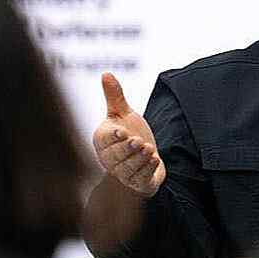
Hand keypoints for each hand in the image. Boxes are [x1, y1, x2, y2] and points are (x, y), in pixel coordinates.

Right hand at [92, 73, 165, 197]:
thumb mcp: (123, 114)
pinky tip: (155, 160)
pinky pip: (140, 179)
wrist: (143, 160)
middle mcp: (109, 159)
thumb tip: (106, 73)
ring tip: (149, 150)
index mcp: (103, 141)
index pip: (104, 139)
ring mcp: (122, 174)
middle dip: (128, 149)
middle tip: (138, 141)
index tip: (120, 131)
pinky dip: (147, 170)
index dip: (113, 136)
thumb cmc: (128, 135)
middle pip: (116, 156)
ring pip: (129, 168)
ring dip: (139, 159)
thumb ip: (115, 96)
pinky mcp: (137, 184)